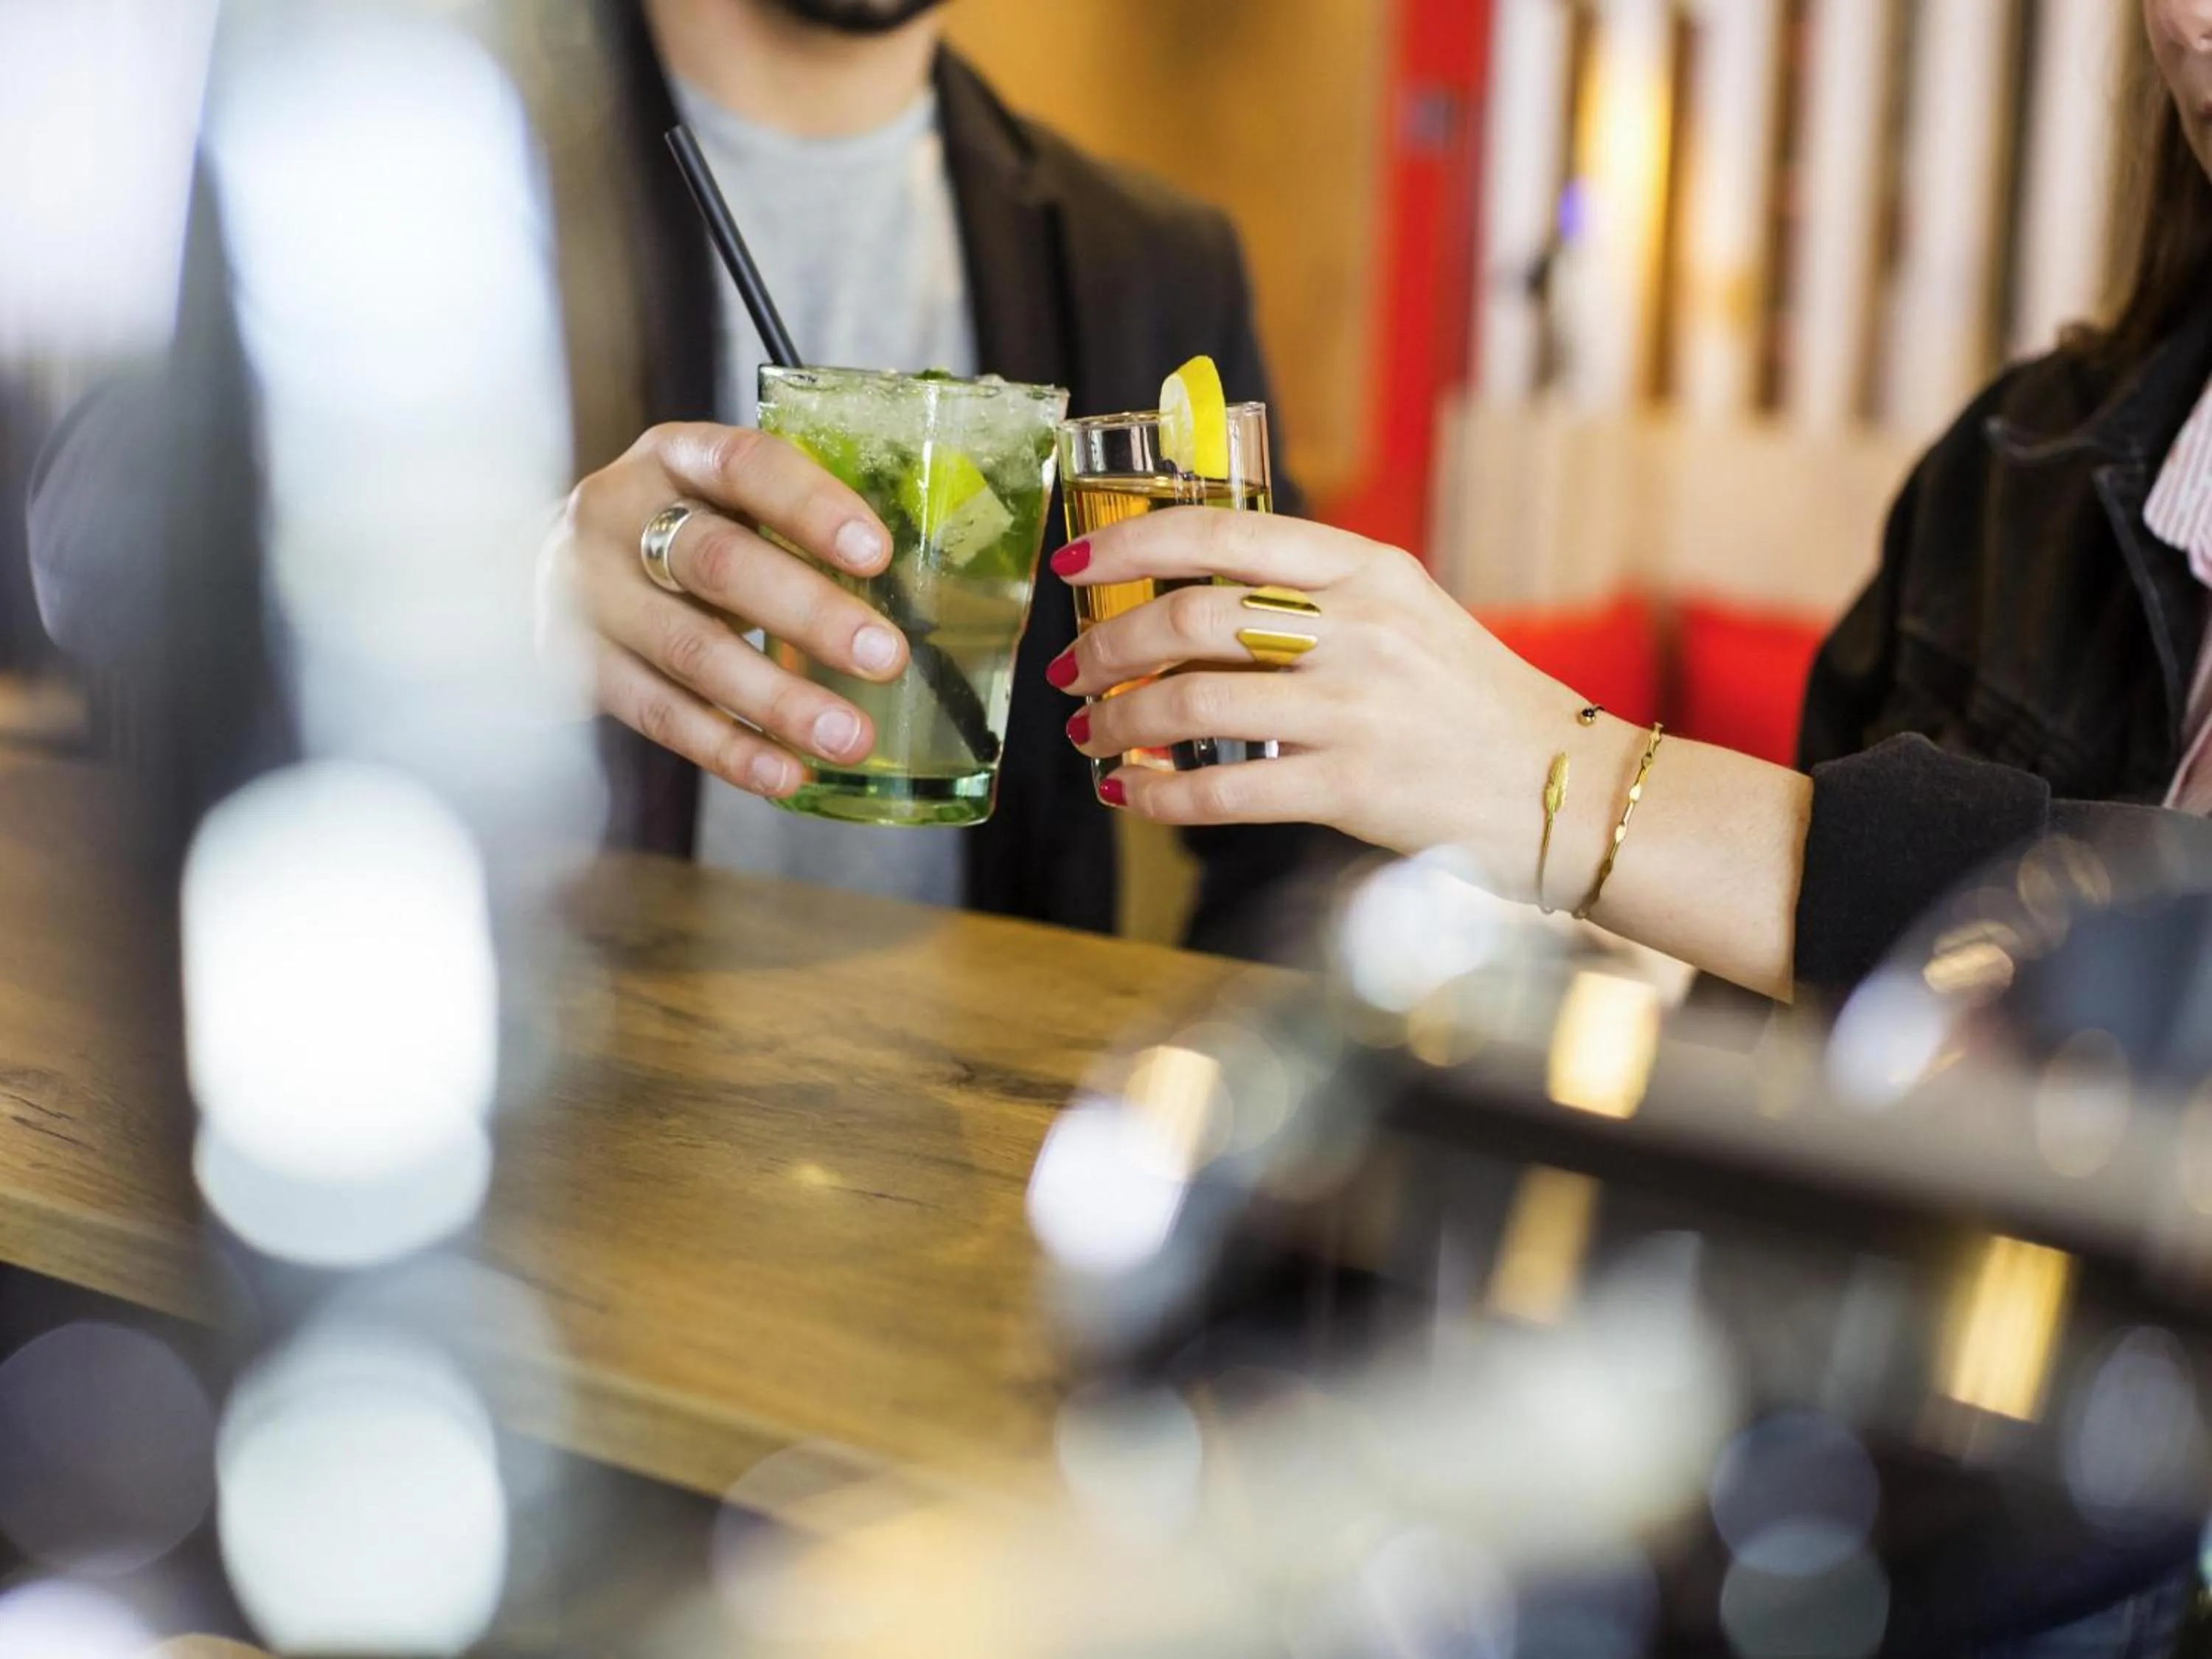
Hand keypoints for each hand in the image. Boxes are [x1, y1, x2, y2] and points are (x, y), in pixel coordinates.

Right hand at [543, 423, 909, 798]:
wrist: (560, 570)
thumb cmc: (680, 532)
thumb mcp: (724, 502)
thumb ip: (794, 525)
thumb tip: (920, 581)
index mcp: (674, 457)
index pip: (743, 464)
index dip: (811, 506)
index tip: (877, 553)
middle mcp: (618, 514)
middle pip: (716, 562)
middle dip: (808, 613)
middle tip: (886, 657)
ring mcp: (588, 593)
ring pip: (689, 649)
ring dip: (777, 701)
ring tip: (850, 737)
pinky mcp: (575, 664)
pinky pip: (659, 714)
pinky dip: (727, 749)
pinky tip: (785, 773)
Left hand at [1048, 510, 1621, 895]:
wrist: (1567, 790)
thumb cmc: (1475, 706)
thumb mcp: (1409, 616)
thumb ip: (1318, 598)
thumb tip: (1197, 602)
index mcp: (1369, 571)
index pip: (1225, 533)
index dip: (1133, 541)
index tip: (1076, 561)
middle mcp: (1361, 629)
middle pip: (1192, 615)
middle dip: (1107, 643)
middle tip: (1071, 670)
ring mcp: (1358, 709)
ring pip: (1194, 700)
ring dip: (1121, 720)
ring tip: (1091, 736)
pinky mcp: (1355, 788)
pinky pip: (1226, 790)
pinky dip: (1162, 794)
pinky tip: (1133, 796)